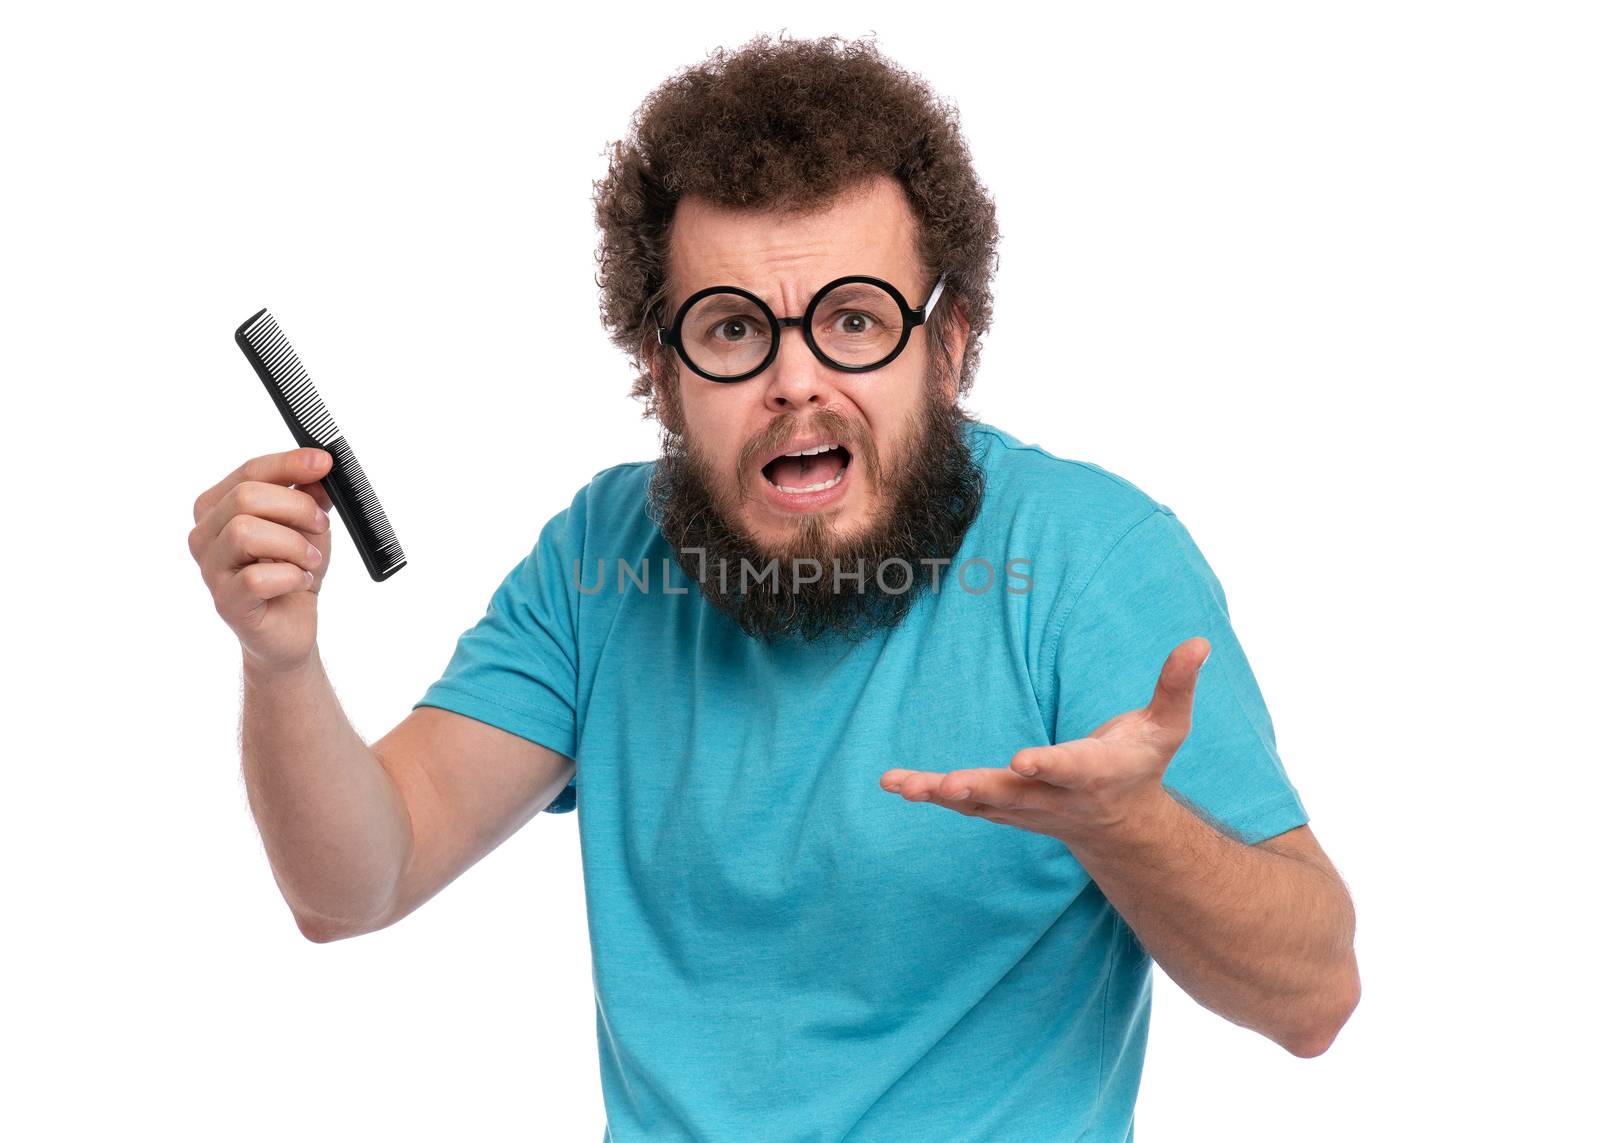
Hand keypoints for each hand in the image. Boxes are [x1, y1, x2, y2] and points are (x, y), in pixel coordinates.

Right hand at [188, 447, 334, 674]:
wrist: (291, 626)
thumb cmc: (292, 569)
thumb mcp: (307, 525)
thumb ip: (310, 494)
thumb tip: (319, 466)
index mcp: (218, 508)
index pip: (249, 472)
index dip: (288, 464)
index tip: (324, 463)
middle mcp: (204, 535)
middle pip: (245, 498)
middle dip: (296, 507)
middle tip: (320, 526)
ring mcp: (210, 570)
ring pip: (245, 533)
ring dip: (293, 544)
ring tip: (310, 560)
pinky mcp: (226, 603)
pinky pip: (258, 578)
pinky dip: (291, 576)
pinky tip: (299, 582)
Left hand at [880, 637, 1210, 845]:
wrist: (1121, 826)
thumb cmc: (1142, 763)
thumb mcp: (1166, 727)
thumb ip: (1176, 685)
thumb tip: (1199, 641)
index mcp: (1095, 774)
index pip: (1070, 769)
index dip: (1048, 766)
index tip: (1023, 760)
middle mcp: (1055, 798)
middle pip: (1012, 795)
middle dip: (979, 789)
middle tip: (947, 785)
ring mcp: (1025, 809)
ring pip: (977, 804)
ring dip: (938, 794)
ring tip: (898, 784)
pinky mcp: (1003, 810)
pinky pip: (962, 804)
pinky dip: (928, 795)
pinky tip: (893, 784)